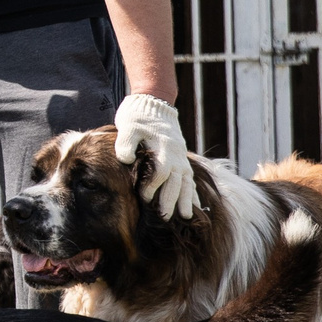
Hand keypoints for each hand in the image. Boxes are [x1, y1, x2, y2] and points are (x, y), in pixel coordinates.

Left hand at [114, 94, 196, 219]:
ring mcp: (181, 156)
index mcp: (163, 147)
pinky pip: (190, 178)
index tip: (143, 198)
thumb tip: (125, 159)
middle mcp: (176, 154)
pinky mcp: (182, 158)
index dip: (152, 186)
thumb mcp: (128, 126)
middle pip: (176, 181)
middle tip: (164, 218)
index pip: (160, 172)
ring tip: (186, 217)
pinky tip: (196, 205)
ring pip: (187, 181)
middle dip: (171, 200)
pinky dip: (193, 192)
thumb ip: (126, 142)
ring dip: (187, 200)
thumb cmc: (137, 116)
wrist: (153, 103)